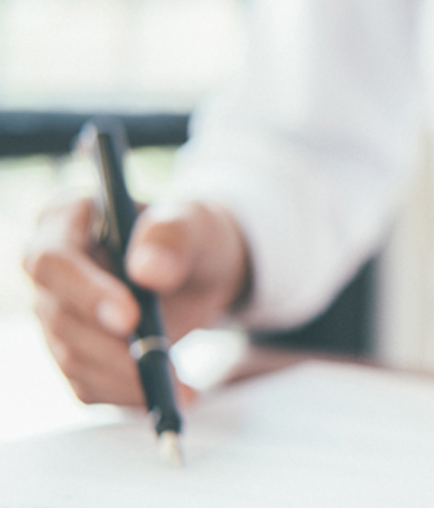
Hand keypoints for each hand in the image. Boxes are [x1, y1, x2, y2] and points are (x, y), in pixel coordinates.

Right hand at [23, 197, 249, 405]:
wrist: (201, 273)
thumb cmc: (192, 237)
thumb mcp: (195, 223)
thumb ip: (173, 235)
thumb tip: (148, 270)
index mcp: (66, 220)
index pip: (53, 261)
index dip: (86, 293)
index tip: (129, 318)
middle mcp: (50, 271)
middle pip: (60, 318)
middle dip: (113, 349)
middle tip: (165, 367)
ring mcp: (56, 314)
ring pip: (73, 358)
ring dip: (126, 378)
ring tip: (180, 386)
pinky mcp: (73, 351)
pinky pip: (88, 384)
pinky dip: (128, 394)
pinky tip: (168, 391)